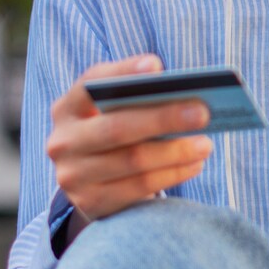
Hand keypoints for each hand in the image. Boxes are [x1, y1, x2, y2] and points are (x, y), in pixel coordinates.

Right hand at [47, 54, 214, 220]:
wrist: (89, 183)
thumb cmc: (113, 133)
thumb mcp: (112, 112)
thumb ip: (136, 97)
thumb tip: (182, 91)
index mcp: (67, 108)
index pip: (90, 84)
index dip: (122, 72)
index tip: (156, 65)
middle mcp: (63, 142)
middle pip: (117, 128)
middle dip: (163, 119)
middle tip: (203, 113)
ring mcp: (72, 176)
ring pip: (133, 161)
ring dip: (176, 152)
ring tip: (206, 144)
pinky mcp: (91, 203)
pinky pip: (139, 187)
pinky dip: (172, 174)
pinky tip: (194, 164)